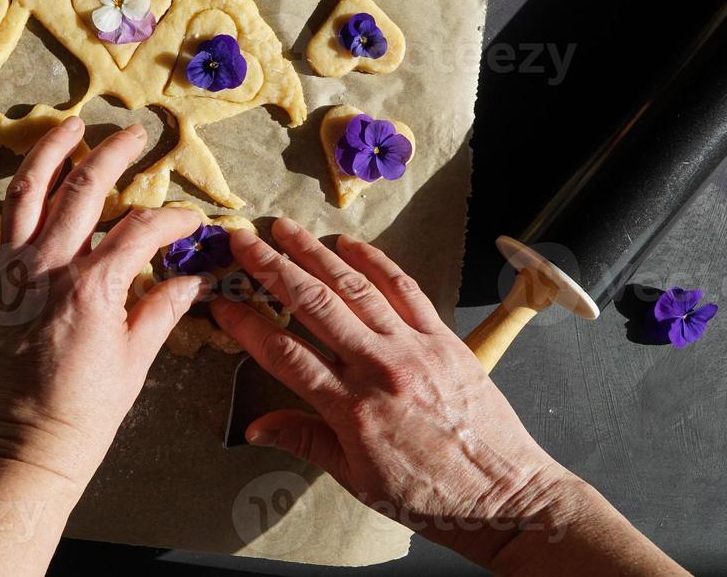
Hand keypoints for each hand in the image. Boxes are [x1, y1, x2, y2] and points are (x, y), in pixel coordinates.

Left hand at [0, 116, 204, 490]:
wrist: (27, 447)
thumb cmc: (85, 412)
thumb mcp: (136, 361)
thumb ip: (162, 310)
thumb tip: (193, 282)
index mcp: (94, 286)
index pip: (141, 230)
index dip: (170, 219)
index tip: (188, 221)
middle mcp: (50, 266)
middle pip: (86, 189)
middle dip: (115, 154)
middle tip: (136, 135)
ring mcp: (12, 271)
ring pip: (29, 190)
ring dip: (50, 150)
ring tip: (70, 124)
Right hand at [210, 220, 577, 566]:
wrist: (504, 497)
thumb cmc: (430, 496)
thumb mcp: (357, 479)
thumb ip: (305, 441)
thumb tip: (256, 427)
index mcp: (351, 409)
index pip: (284, 354)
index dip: (246, 325)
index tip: (222, 304)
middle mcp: (379, 369)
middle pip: (313, 305)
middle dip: (271, 268)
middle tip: (243, 241)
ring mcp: (413, 348)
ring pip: (354, 287)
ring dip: (315, 253)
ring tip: (285, 229)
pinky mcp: (444, 339)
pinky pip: (405, 289)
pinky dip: (376, 262)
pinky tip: (350, 245)